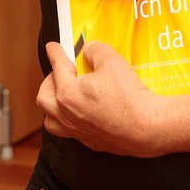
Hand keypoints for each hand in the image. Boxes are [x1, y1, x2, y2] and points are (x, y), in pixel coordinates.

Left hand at [36, 41, 172, 156]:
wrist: (145, 128)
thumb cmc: (128, 97)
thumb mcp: (112, 61)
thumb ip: (96, 51)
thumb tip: (89, 50)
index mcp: (67, 93)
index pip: (57, 67)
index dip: (54, 54)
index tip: (52, 47)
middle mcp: (66, 115)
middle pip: (44, 97)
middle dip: (49, 82)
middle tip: (59, 73)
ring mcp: (77, 131)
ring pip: (51, 120)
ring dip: (53, 106)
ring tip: (63, 97)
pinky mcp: (90, 141)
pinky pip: (70, 131)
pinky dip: (70, 120)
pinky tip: (82, 113)